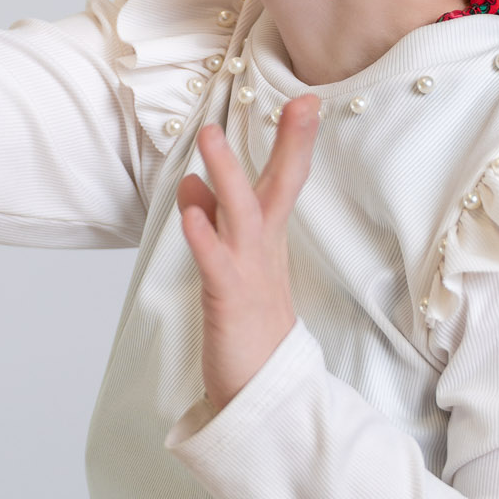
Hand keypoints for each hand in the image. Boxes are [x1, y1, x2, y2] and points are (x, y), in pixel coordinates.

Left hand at [176, 95, 321, 415]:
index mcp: (268, 241)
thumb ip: (214, 223)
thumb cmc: (247, 330)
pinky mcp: (229, 303)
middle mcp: (263, 251)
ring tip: (210, 135)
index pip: (283, 182)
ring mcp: (248, 275)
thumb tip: (194, 185)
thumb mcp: (233, 266)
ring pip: (241, 216)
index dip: (294, 143)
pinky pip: (214, 264)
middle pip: (278, 190)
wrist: (262, 397)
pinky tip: (191, 209)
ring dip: (227, 174)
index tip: (307, 101)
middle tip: (302, 104)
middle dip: (290, 146)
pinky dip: (203, 235)